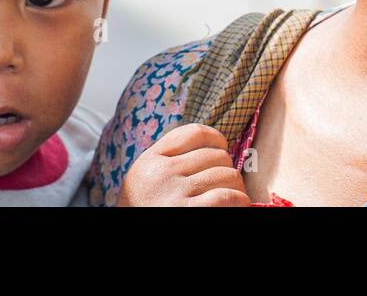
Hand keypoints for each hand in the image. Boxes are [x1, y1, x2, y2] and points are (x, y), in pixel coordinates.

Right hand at [115, 123, 251, 206]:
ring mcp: (175, 193)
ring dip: (236, 186)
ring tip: (233, 195)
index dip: (216, 139)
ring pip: (226, 174)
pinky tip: (238, 204)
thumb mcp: (146, 178)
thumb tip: (214, 148)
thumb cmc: (143, 208)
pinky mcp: (188, 212)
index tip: (220, 151)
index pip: (195, 133)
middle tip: (226, 182)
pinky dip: (239, 200)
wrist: (127, 233)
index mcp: (151, 159)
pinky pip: (226, 196)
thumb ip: (169, 159)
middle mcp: (162, 172)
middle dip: (226, 168)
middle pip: (216, 155)